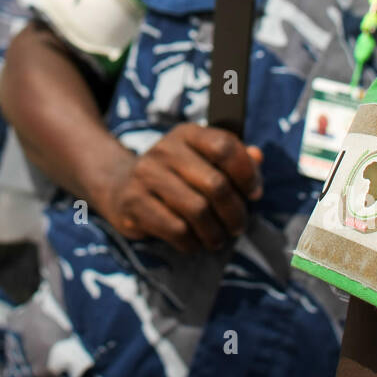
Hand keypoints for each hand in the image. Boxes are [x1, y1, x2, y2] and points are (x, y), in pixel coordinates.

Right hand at [99, 122, 263, 253]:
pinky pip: (177, 230)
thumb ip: (232, 157)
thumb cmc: (173, 175)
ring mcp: (146, 176)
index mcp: (186, 134)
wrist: (119, 186)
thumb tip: (258, 157)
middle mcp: (164, 150)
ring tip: (218, 238)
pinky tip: (194, 241)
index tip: (253, 193)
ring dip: (215, 232)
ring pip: (198, 211)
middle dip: (234, 212)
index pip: (224, 147)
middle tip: (238, 225)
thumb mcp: (200, 158)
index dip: (247, 173)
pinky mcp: (134, 203)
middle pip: (216, 185)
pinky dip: (192, 242)